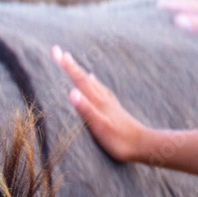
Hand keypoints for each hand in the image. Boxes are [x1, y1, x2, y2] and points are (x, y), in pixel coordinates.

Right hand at [51, 46, 146, 162]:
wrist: (143, 145)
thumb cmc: (119, 140)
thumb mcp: (100, 127)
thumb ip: (86, 109)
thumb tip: (70, 92)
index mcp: (97, 101)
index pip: (78, 80)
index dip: (65, 66)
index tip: (54, 51)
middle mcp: (103, 98)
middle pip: (84, 77)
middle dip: (69, 65)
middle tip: (58, 51)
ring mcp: (109, 102)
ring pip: (92, 82)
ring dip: (80, 72)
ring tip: (72, 62)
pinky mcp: (114, 108)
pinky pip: (101, 90)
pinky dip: (94, 82)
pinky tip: (94, 80)